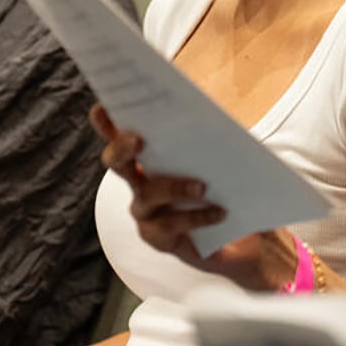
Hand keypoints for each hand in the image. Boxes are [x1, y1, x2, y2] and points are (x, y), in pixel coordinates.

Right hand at [89, 105, 298, 290]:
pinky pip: (169, 226)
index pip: (120, 133)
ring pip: (146, 195)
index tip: (102, 109)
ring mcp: (145, 210)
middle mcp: (137, 180)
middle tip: (139, 140)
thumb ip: (211, 141)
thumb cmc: (227, 187)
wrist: (243, 236)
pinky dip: (195, 217)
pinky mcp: (158, 236)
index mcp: (148, 155)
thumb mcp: (222, 159)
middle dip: (122, 148)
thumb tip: (215, 121)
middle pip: (116, 162)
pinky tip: (218, 212)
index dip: (106, 122)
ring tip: (201, 187)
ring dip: (172, 188)